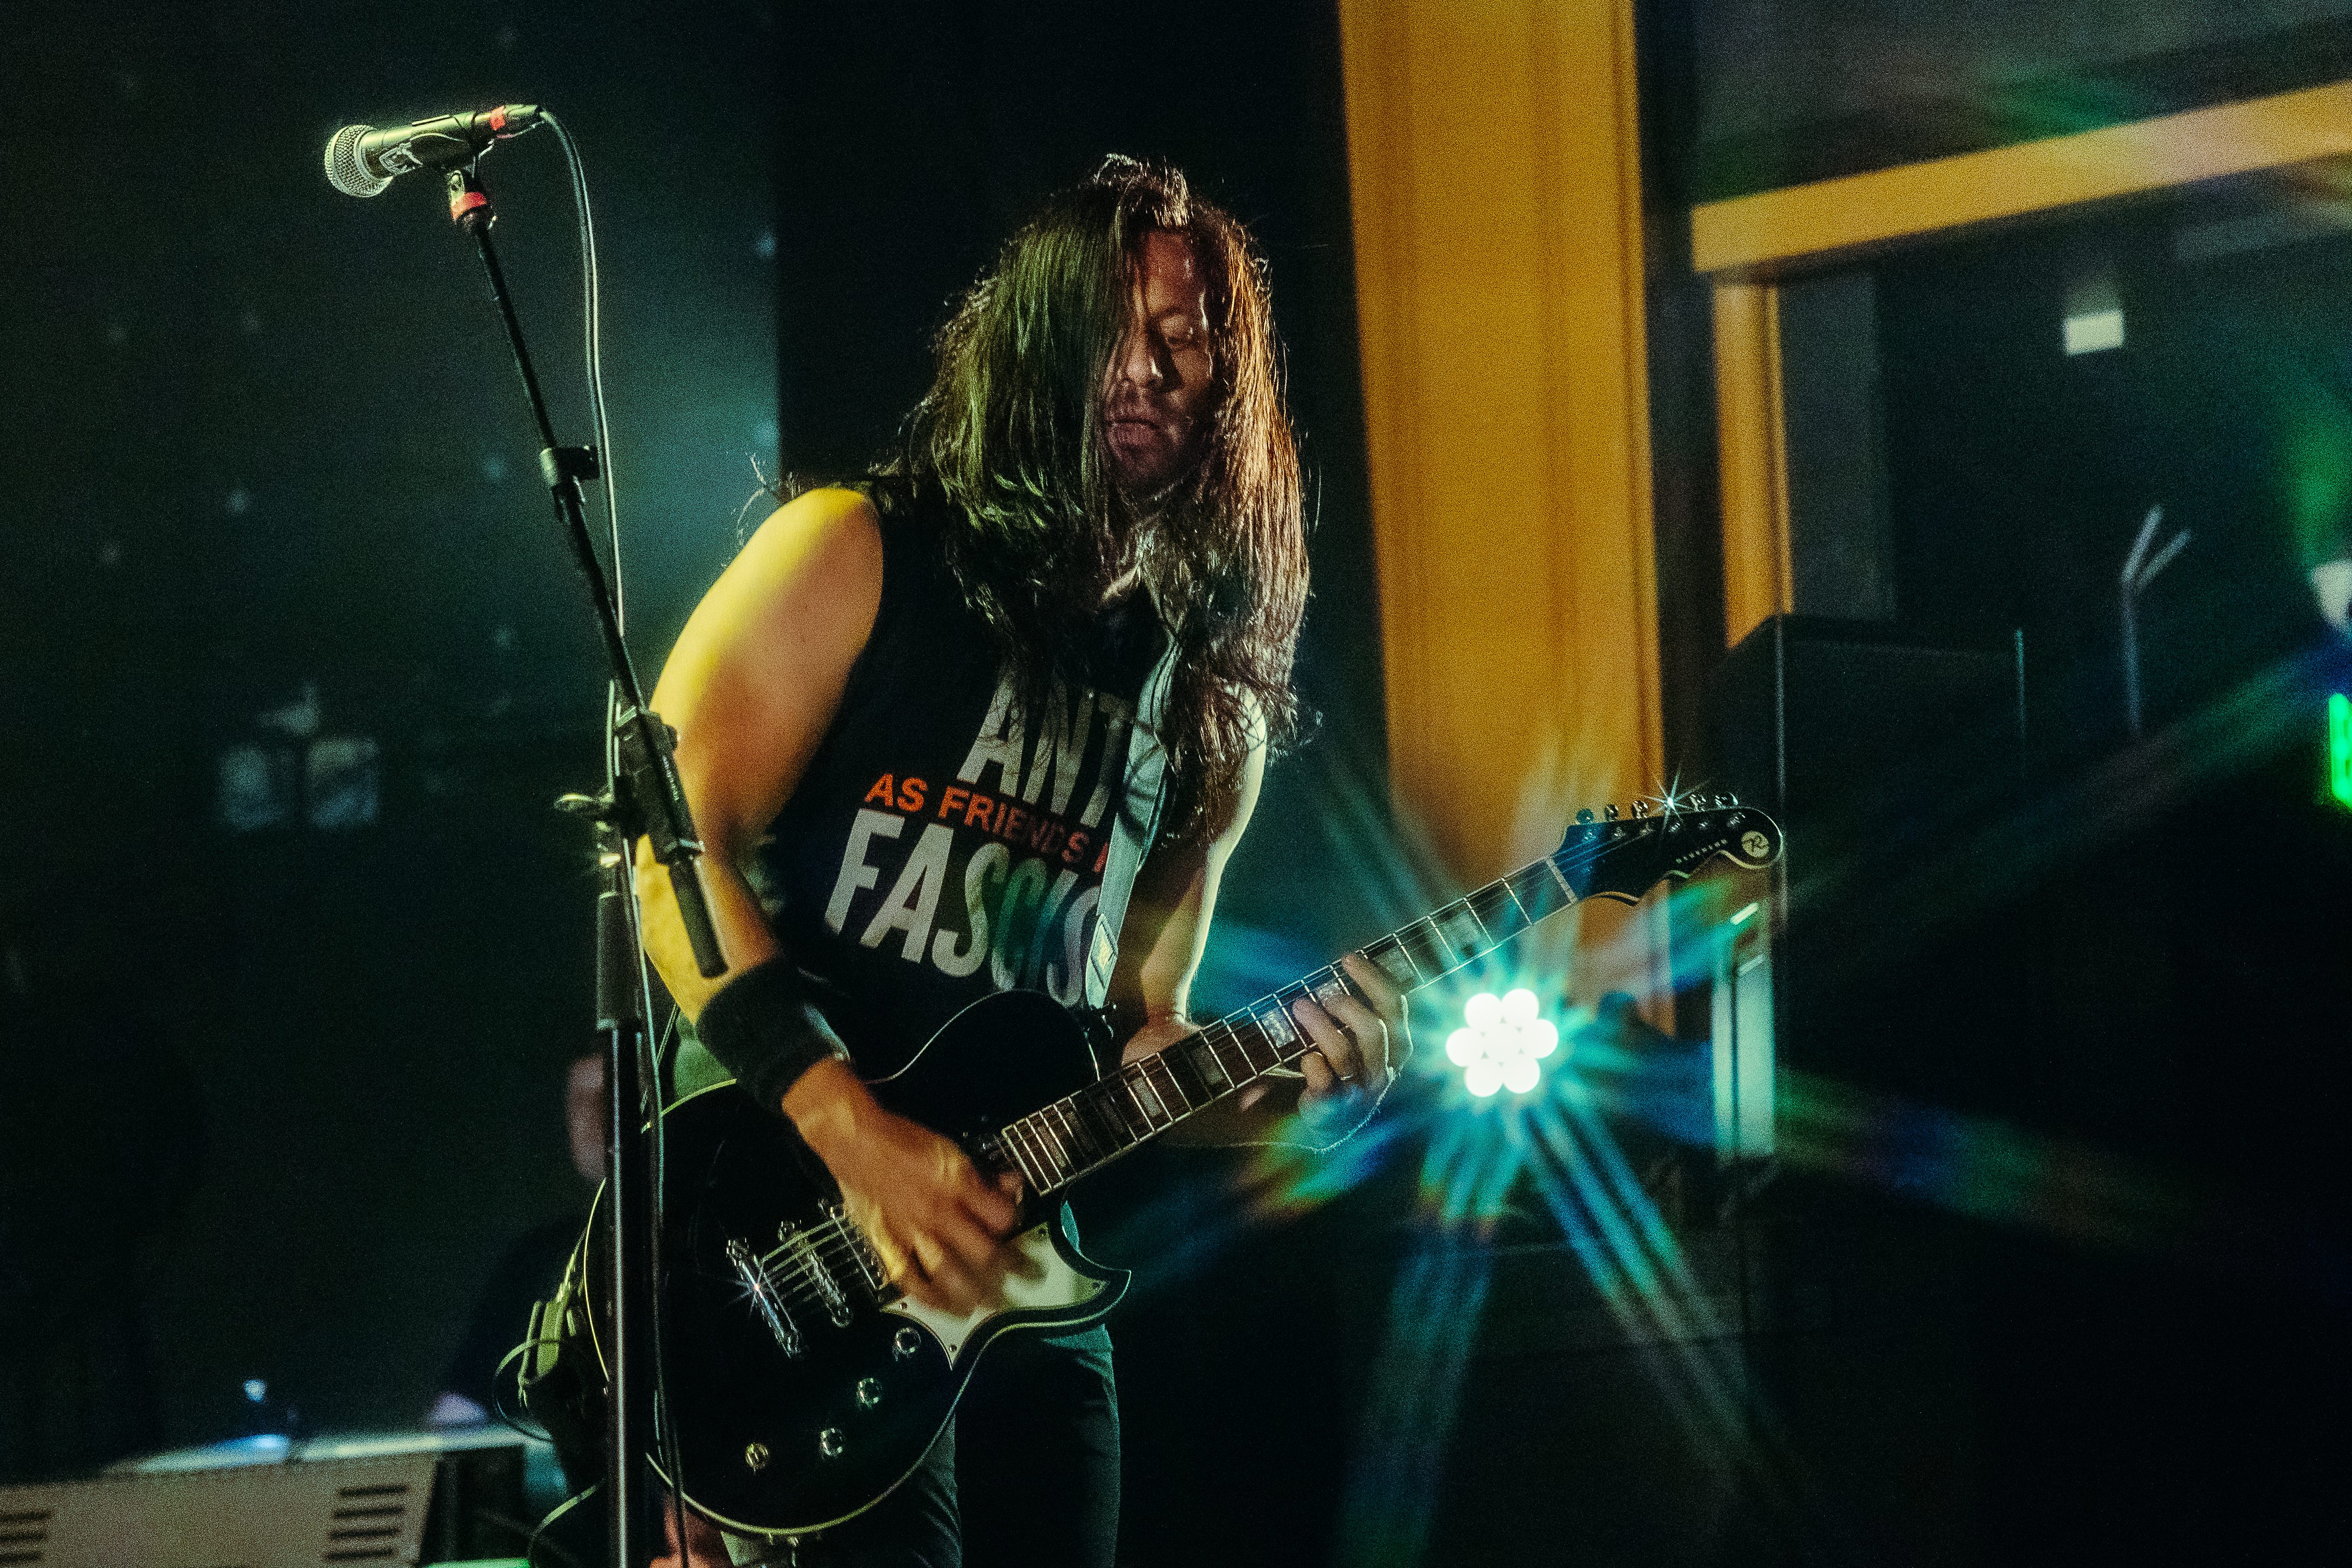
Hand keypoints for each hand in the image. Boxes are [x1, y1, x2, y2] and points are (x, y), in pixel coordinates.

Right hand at [783, 1059, 1021, 1315]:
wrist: (856, 1140)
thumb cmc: (901, 1140)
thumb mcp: (950, 1148)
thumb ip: (981, 1174)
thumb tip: (1011, 1185)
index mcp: (957, 1184)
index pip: (1001, 1215)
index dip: (1015, 1222)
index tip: (1021, 1227)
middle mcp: (938, 1212)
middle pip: (983, 1251)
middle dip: (1007, 1267)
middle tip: (1022, 1276)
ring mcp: (913, 1232)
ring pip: (950, 1272)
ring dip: (973, 1291)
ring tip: (989, 1302)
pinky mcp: (889, 1242)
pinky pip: (910, 1278)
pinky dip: (928, 1296)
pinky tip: (943, 1305)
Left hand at [1289, 951, 1410, 1140]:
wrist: (1324, 1126)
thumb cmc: (1340, 1071)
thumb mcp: (1356, 1041)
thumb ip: (1356, 1011)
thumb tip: (1342, 964)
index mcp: (1393, 1050)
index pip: (1394, 1008)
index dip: (1375, 980)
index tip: (1348, 958)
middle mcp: (1380, 1071)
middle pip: (1375, 1031)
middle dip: (1348, 1007)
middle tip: (1325, 995)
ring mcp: (1356, 1093)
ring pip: (1344, 1055)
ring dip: (1320, 1026)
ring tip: (1299, 1006)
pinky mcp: (1331, 1109)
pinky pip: (1324, 1086)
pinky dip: (1314, 1066)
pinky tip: (1306, 1057)